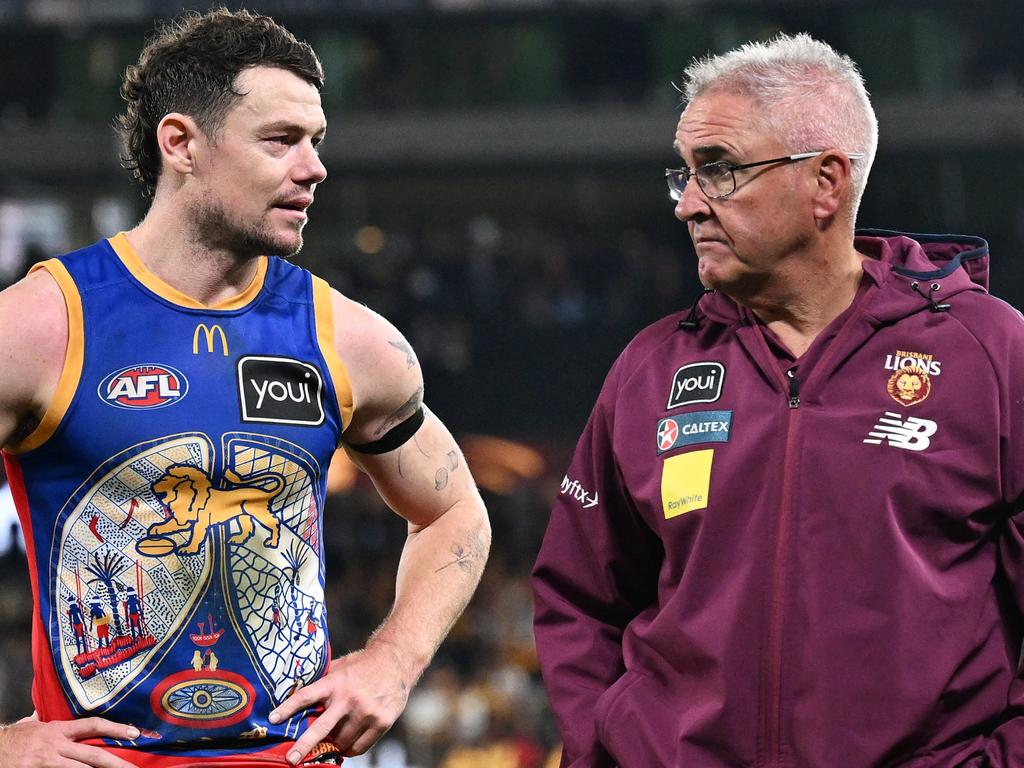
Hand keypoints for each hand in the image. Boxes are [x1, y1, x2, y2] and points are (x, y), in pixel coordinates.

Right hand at [0, 716, 139, 766]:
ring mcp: (47, 762)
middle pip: (93, 754)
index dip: (115, 728)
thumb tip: (44, 709)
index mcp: (59, 730)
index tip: (135, 733)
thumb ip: (44, 719)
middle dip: (116, 762)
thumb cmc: (13, 739)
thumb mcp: (32, 725)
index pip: (93, 725)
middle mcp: (56, 745)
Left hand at [268, 646, 410, 763]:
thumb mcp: (341, 667)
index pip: (307, 696)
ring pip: (342, 742)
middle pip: (322, 728)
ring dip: (334, 745)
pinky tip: (347, 744)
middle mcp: (349, 698)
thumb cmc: (364, 664)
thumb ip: (324, 681)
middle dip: (304, 746)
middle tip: (291, 759)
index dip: (288, 708)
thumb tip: (299, 692)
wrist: (396, 661)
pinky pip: (360, 747)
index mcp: (336, 682)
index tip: (272, 719)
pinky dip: (350, 749)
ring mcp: (366, 712)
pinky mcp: (381, 722)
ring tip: (334, 741)